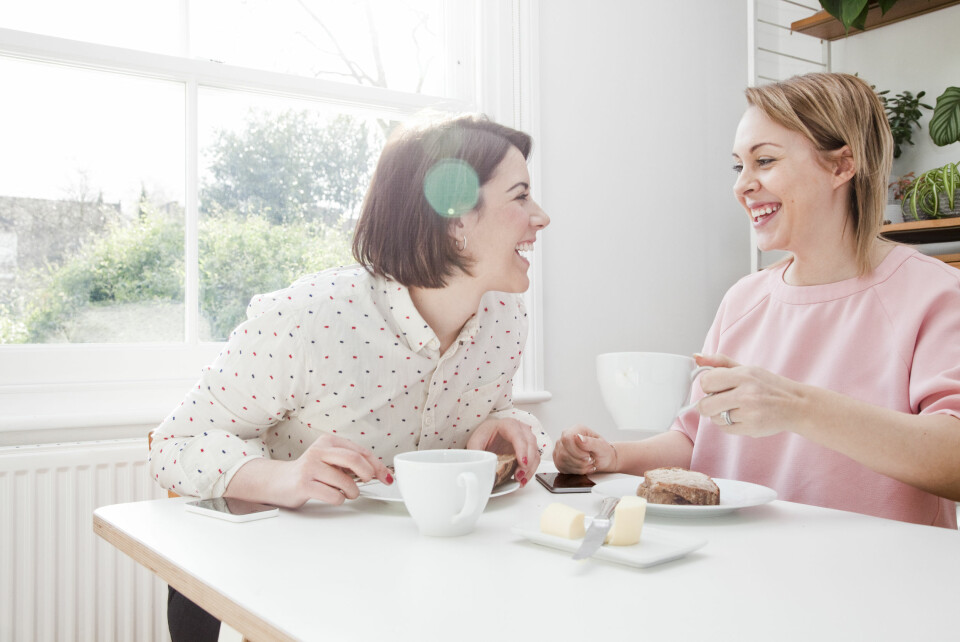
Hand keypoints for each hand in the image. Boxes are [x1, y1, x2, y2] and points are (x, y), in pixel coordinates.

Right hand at [226, 434, 392, 508]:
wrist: (277, 481)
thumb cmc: (308, 473)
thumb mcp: (329, 461)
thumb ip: (349, 463)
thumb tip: (378, 472)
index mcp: (329, 442)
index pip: (360, 451)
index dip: (378, 465)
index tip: (387, 477)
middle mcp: (319, 451)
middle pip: (355, 459)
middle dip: (369, 473)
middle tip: (368, 482)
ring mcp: (311, 467)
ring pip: (346, 481)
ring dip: (352, 492)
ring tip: (346, 492)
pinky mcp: (304, 484)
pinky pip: (334, 495)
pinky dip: (339, 499)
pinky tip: (332, 496)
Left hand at [466, 418, 540, 485]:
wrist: (487, 437)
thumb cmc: (484, 436)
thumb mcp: (475, 443)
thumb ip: (476, 453)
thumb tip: (480, 468)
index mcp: (507, 425)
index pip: (518, 435)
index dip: (522, 449)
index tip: (522, 463)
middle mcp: (520, 430)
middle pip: (530, 443)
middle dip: (528, 461)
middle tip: (519, 475)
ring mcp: (526, 440)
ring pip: (535, 453)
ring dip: (530, 468)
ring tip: (520, 480)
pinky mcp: (528, 450)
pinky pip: (534, 460)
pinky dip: (530, 471)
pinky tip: (522, 479)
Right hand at [552, 425, 618, 473]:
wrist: (602, 460)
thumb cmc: (602, 451)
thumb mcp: (602, 447)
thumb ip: (591, 442)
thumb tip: (578, 438)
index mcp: (577, 429)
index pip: (567, 438)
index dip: (576, 451)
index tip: (587, 456)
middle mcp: (566, 436)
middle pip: (564, 452)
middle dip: (579, 461)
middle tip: (590, 461)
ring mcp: (560, 447)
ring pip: (561, 460)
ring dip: (577, 467)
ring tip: (587, 464)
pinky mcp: (558, 458)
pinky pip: (561, 467)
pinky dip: (574, 470)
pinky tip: (582, 468)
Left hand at [695, 353, 805, 437]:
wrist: (797, 405)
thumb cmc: (769, 386)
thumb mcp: (747, 369)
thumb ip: (720, 363)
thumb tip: (696, 357)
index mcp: (744, 375)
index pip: (706, 381)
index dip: (708, 386)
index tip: (716, 387)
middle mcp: (746, 394)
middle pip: (705, 405)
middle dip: (708, 404)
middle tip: (720, 401)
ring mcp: (749, 413)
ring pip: (714, 418)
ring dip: (720, 415)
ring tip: (736, 409)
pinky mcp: (751, 428)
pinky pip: (725, 429)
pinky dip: (729, 425)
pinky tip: (742, 417)